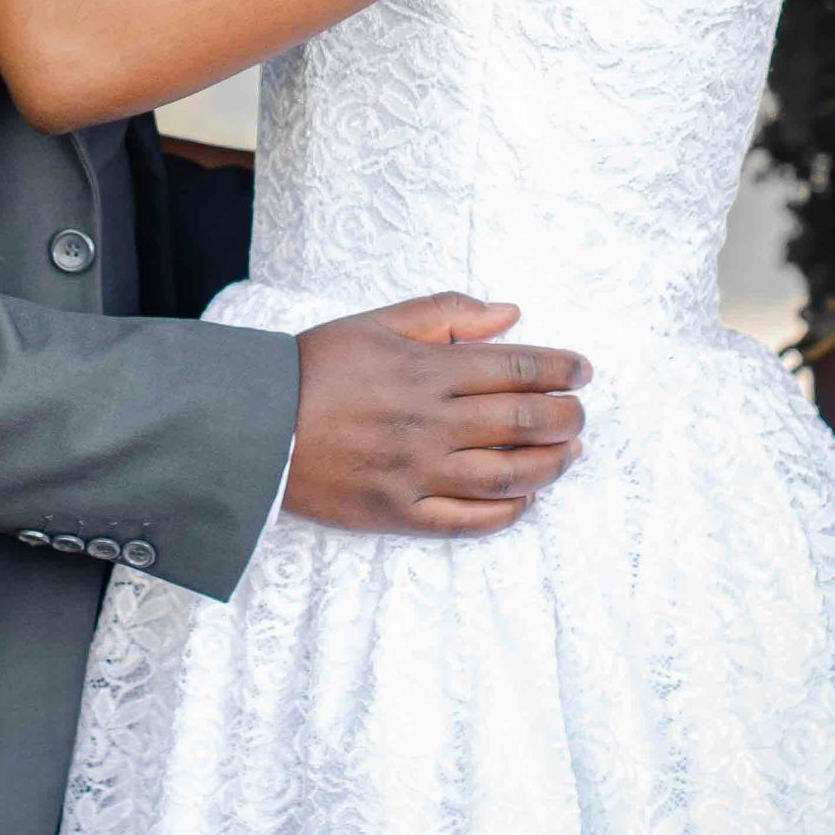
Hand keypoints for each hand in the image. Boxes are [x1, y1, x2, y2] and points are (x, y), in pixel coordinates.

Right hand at [285, 291, 588, 536]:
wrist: (253, 425)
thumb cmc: (316, 366)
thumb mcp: (378, 322)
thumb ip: (447, 313)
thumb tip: (511, 314)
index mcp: (426, 369)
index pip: (516, 369)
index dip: (560, 369)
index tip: (582, 370)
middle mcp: (430, 422)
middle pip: (524, 422)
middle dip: (567, 416)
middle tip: (580, 412)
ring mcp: (417, 473)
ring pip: (508, 475)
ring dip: (551, 464)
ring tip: (569, 453)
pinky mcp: (400, 513)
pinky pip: (469, 520)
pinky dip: (507, 512)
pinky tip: (525, 499)